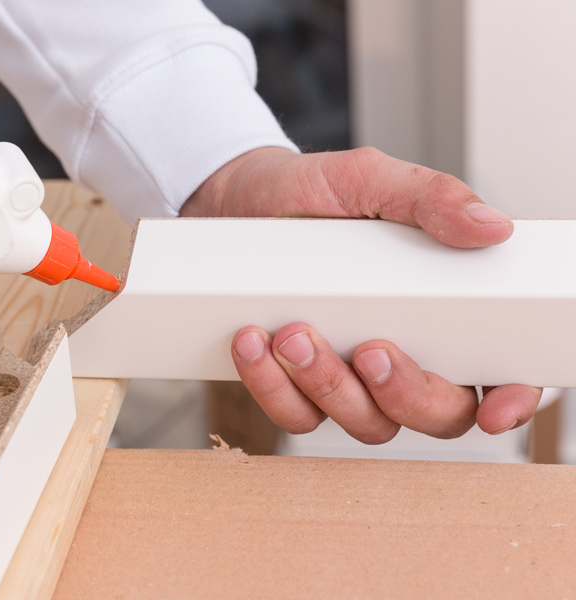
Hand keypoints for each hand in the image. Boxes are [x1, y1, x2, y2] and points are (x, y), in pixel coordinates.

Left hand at [182, 147, 541, 442]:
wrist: (235, 199)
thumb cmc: (310, 194)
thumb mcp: (368, 179)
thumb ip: (429, 197)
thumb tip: (490, 227)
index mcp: (442, 310)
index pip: (500, 371)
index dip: (510, 398)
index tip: (494, 407)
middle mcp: (403, 353)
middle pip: (438, 414)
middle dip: (405, 392)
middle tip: (369, 348)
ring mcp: (350, 377)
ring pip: (366, 422)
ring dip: (329, 386)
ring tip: (292, 333)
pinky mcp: (296, 386)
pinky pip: (296, 415)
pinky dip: (273, 386)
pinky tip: (253, 340)